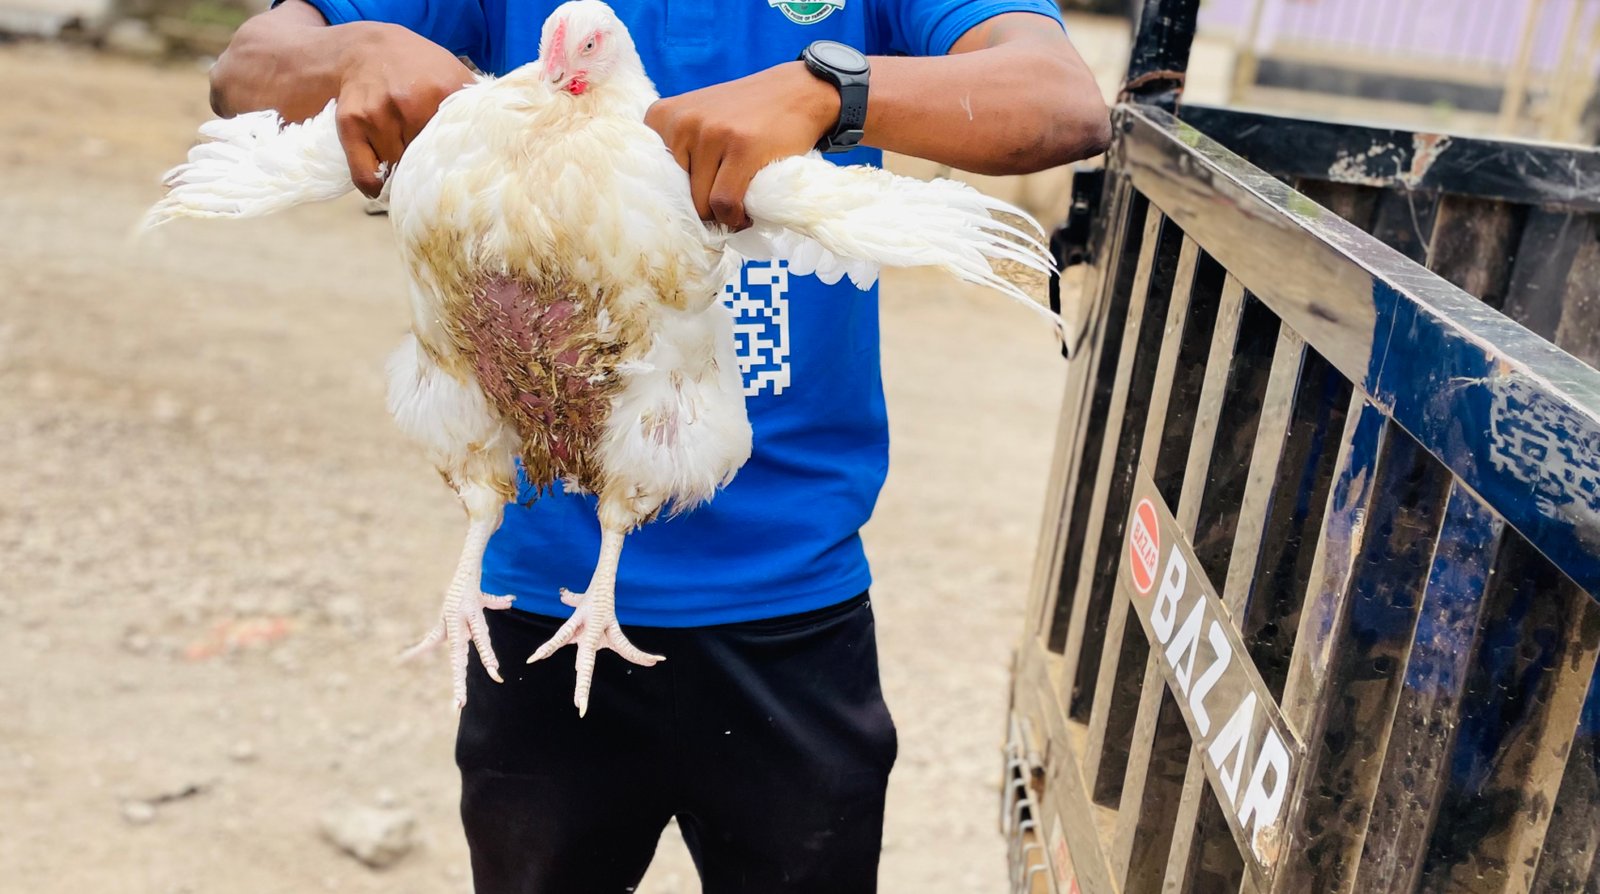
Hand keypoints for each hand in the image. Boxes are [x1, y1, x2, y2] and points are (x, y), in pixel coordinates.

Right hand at [332, 24, 475, 195]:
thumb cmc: (417, 67)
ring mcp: (378, 114)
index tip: (464, 178)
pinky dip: (374, 186)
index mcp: (443, 93)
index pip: (458, 148)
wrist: (365, 48)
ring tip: (407, 169)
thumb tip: (504, 138)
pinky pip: (365, 175)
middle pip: (427, 164)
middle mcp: (410, 104)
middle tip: (433, 175)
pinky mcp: (351, 124)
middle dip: (431, 172)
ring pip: (397, 170)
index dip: (462, 165)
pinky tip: (382, 184)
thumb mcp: (452, 73)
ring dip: (402, 177)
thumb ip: (475, 104)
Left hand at [645, 62, 839, 228]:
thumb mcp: (700, 119)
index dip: (676, 197)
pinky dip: (735, 218)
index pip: (653, 178)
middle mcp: (681, 121)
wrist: (797, 91)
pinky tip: (745, 215)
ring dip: (721, 217)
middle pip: (678, 195)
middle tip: (723, 208)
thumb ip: (678, 152)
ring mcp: (711, 133)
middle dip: (701, 209)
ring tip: (736, 210)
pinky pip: (725, 202)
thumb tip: (668, 209)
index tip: (698, 200)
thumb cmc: (745, 115)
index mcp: (662, 116)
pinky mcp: (741, 147)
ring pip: (701, 203)